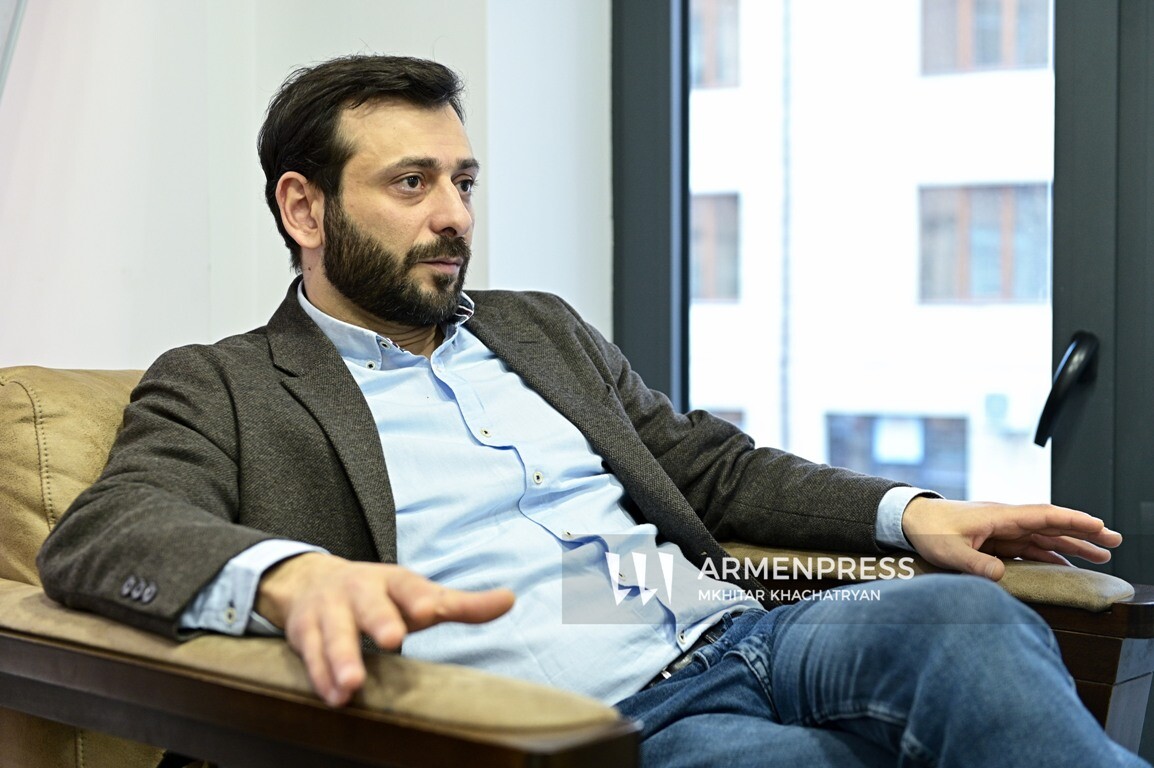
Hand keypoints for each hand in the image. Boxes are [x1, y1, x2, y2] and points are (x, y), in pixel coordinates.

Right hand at [256, 553, 514, 706]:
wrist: (312, 581)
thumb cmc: (381, 596)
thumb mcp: (421, 595)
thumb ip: (464, 604)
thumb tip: (510, 599)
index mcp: (393, 582)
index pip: (408, 586)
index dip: (417, 597)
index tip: (427, 609)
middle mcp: (359, 592)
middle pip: (369, 606)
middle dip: (379, 620)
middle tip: (392, 638)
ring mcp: (329, 611)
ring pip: (335, 634)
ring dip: (341, 658)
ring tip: (352, 685)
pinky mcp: (305, 633)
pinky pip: (310, 656)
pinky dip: (320, 676)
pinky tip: (333, 696)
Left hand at [901, 497, 1122, 579]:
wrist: (910, 520)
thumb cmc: (928, 530)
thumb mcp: (949, 550)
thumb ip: (974, 564)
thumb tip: (1001, 576)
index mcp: (1000, 517)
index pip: (1044, 516)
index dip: (1073, 521)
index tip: (1098, 526)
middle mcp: (1006, 521)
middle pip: (1052, 525)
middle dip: (1084, 532)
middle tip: (1114, 541)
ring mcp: (1003, 530)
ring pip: (1045, 537)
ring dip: (1072, 545)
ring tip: (1100, 556)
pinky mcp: (996, 541)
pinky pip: (1030, 547)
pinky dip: (1050, 554)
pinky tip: (1064, 564)